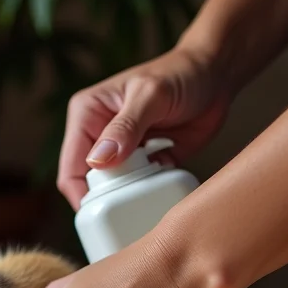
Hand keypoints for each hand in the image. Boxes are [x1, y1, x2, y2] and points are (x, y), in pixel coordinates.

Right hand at [58, 44, 231, 209]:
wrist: (217, 75)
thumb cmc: (181, 73)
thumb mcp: (151, 96)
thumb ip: (125, 127)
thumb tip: (98, 161)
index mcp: (87, 115)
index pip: (71, 166)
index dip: (80, 194)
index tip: (101, 214)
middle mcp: (98, 137)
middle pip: (89, 185)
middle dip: (106, 201)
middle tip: (131, 207)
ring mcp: (121, 153)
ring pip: (113, 192)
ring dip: (129, 199)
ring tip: (150, 194)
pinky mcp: (143, 164)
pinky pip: (139, 190)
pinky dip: (149, 194)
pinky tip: (163, 186)